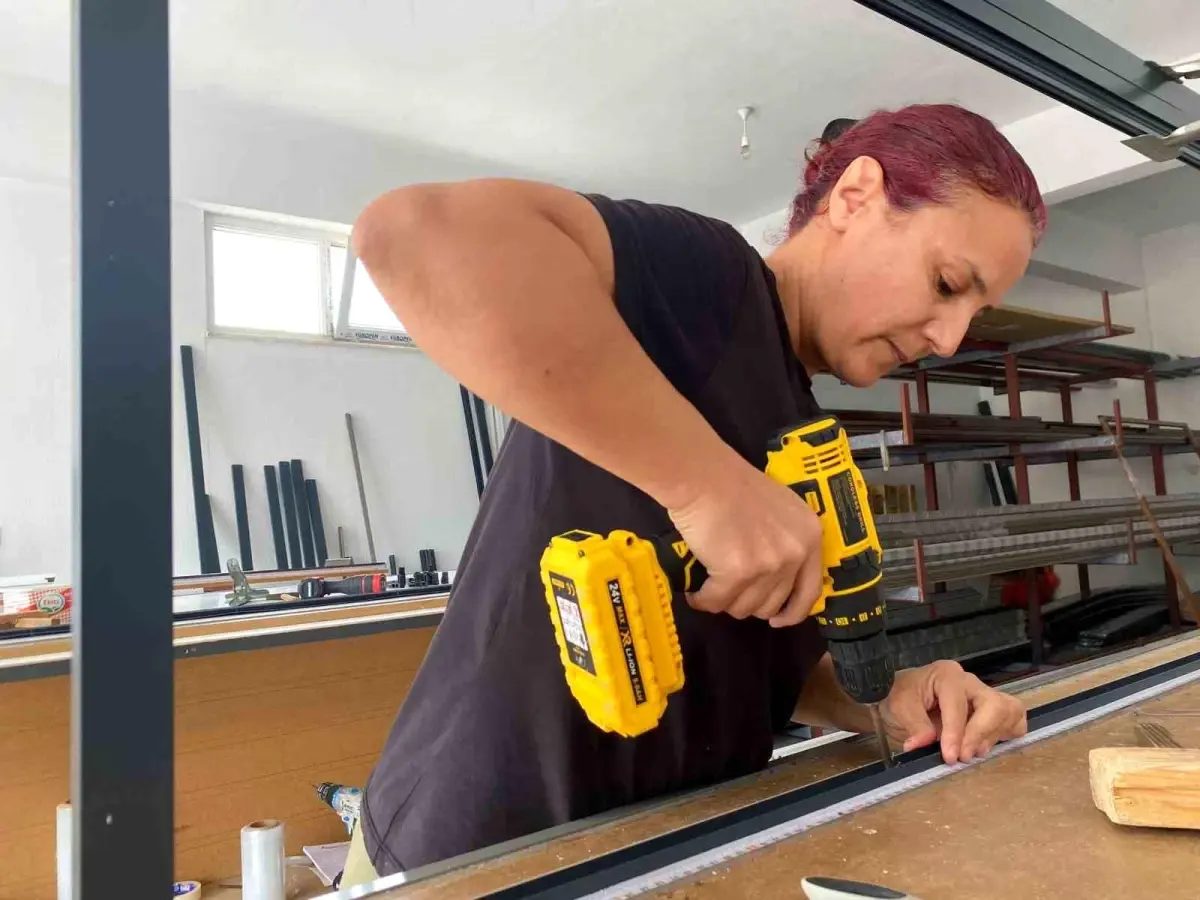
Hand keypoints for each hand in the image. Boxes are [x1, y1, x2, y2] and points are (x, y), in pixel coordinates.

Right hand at [667, 457, 824, 627]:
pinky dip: (703, 600)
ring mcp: (768, 564)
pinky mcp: (737, 572)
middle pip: (772, 603)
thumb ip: (785, 541)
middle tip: (728, 591)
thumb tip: (774, 578)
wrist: (703, 476)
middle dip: (747, 603)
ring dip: (724, 602)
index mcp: (809, 536)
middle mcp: (794, 553)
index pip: (811, 590)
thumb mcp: (779, 510)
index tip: (777, 619)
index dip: (793, 612)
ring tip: (710, 589)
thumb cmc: (733, 484)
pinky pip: (717, 601)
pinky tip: (695, 593)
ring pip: (744, 607)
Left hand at [880, 660, 1026, 763]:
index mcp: (946, 675)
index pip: (958, 704)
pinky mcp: (994, 707)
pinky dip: (1007, 733)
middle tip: (963, 756)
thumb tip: (925, 743)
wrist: (905, 697)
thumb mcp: (900, 708)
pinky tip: (986, 744)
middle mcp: (970, 681)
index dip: (955, 732)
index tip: (950, 757)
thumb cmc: (902, 697)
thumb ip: (915, 725)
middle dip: (980, 734)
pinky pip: (1015, 718)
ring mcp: (984, 693)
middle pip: (993, 705)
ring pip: (1008, 711)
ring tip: (971, 752)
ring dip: (992, 737)